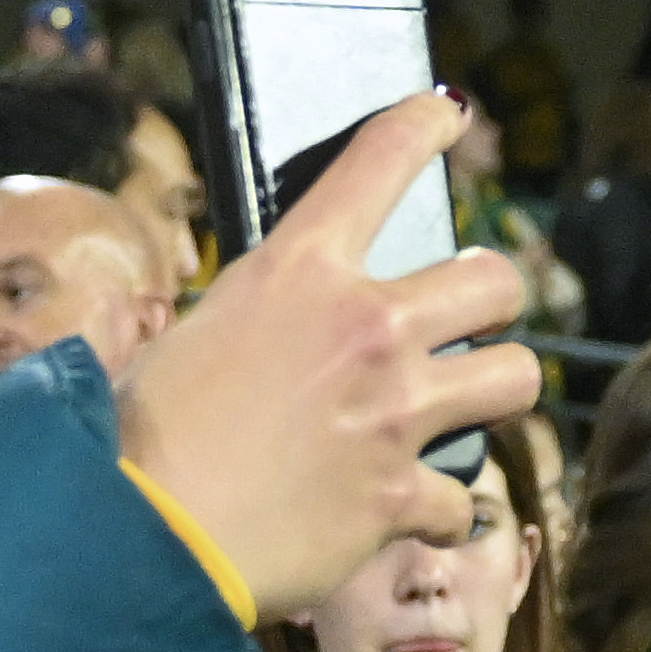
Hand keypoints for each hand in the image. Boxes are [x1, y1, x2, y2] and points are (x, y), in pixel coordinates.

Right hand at [110, 91, 542, 615]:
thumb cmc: (134, 436)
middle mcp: (365, 327)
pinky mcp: (399, 496)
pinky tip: (414, 515)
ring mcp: (394, 413)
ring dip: (495, 392)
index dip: (426, 123)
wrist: (138, 535)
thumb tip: (261, 337)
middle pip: (496, 281)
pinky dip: (441, 513)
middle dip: (494, 298)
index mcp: (299, 271)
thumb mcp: (187, 338)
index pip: (383, 158)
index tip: (447, 116)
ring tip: (467, 410)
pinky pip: (462, 502)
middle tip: (473, 321)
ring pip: (516, 379)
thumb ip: (250, 319)